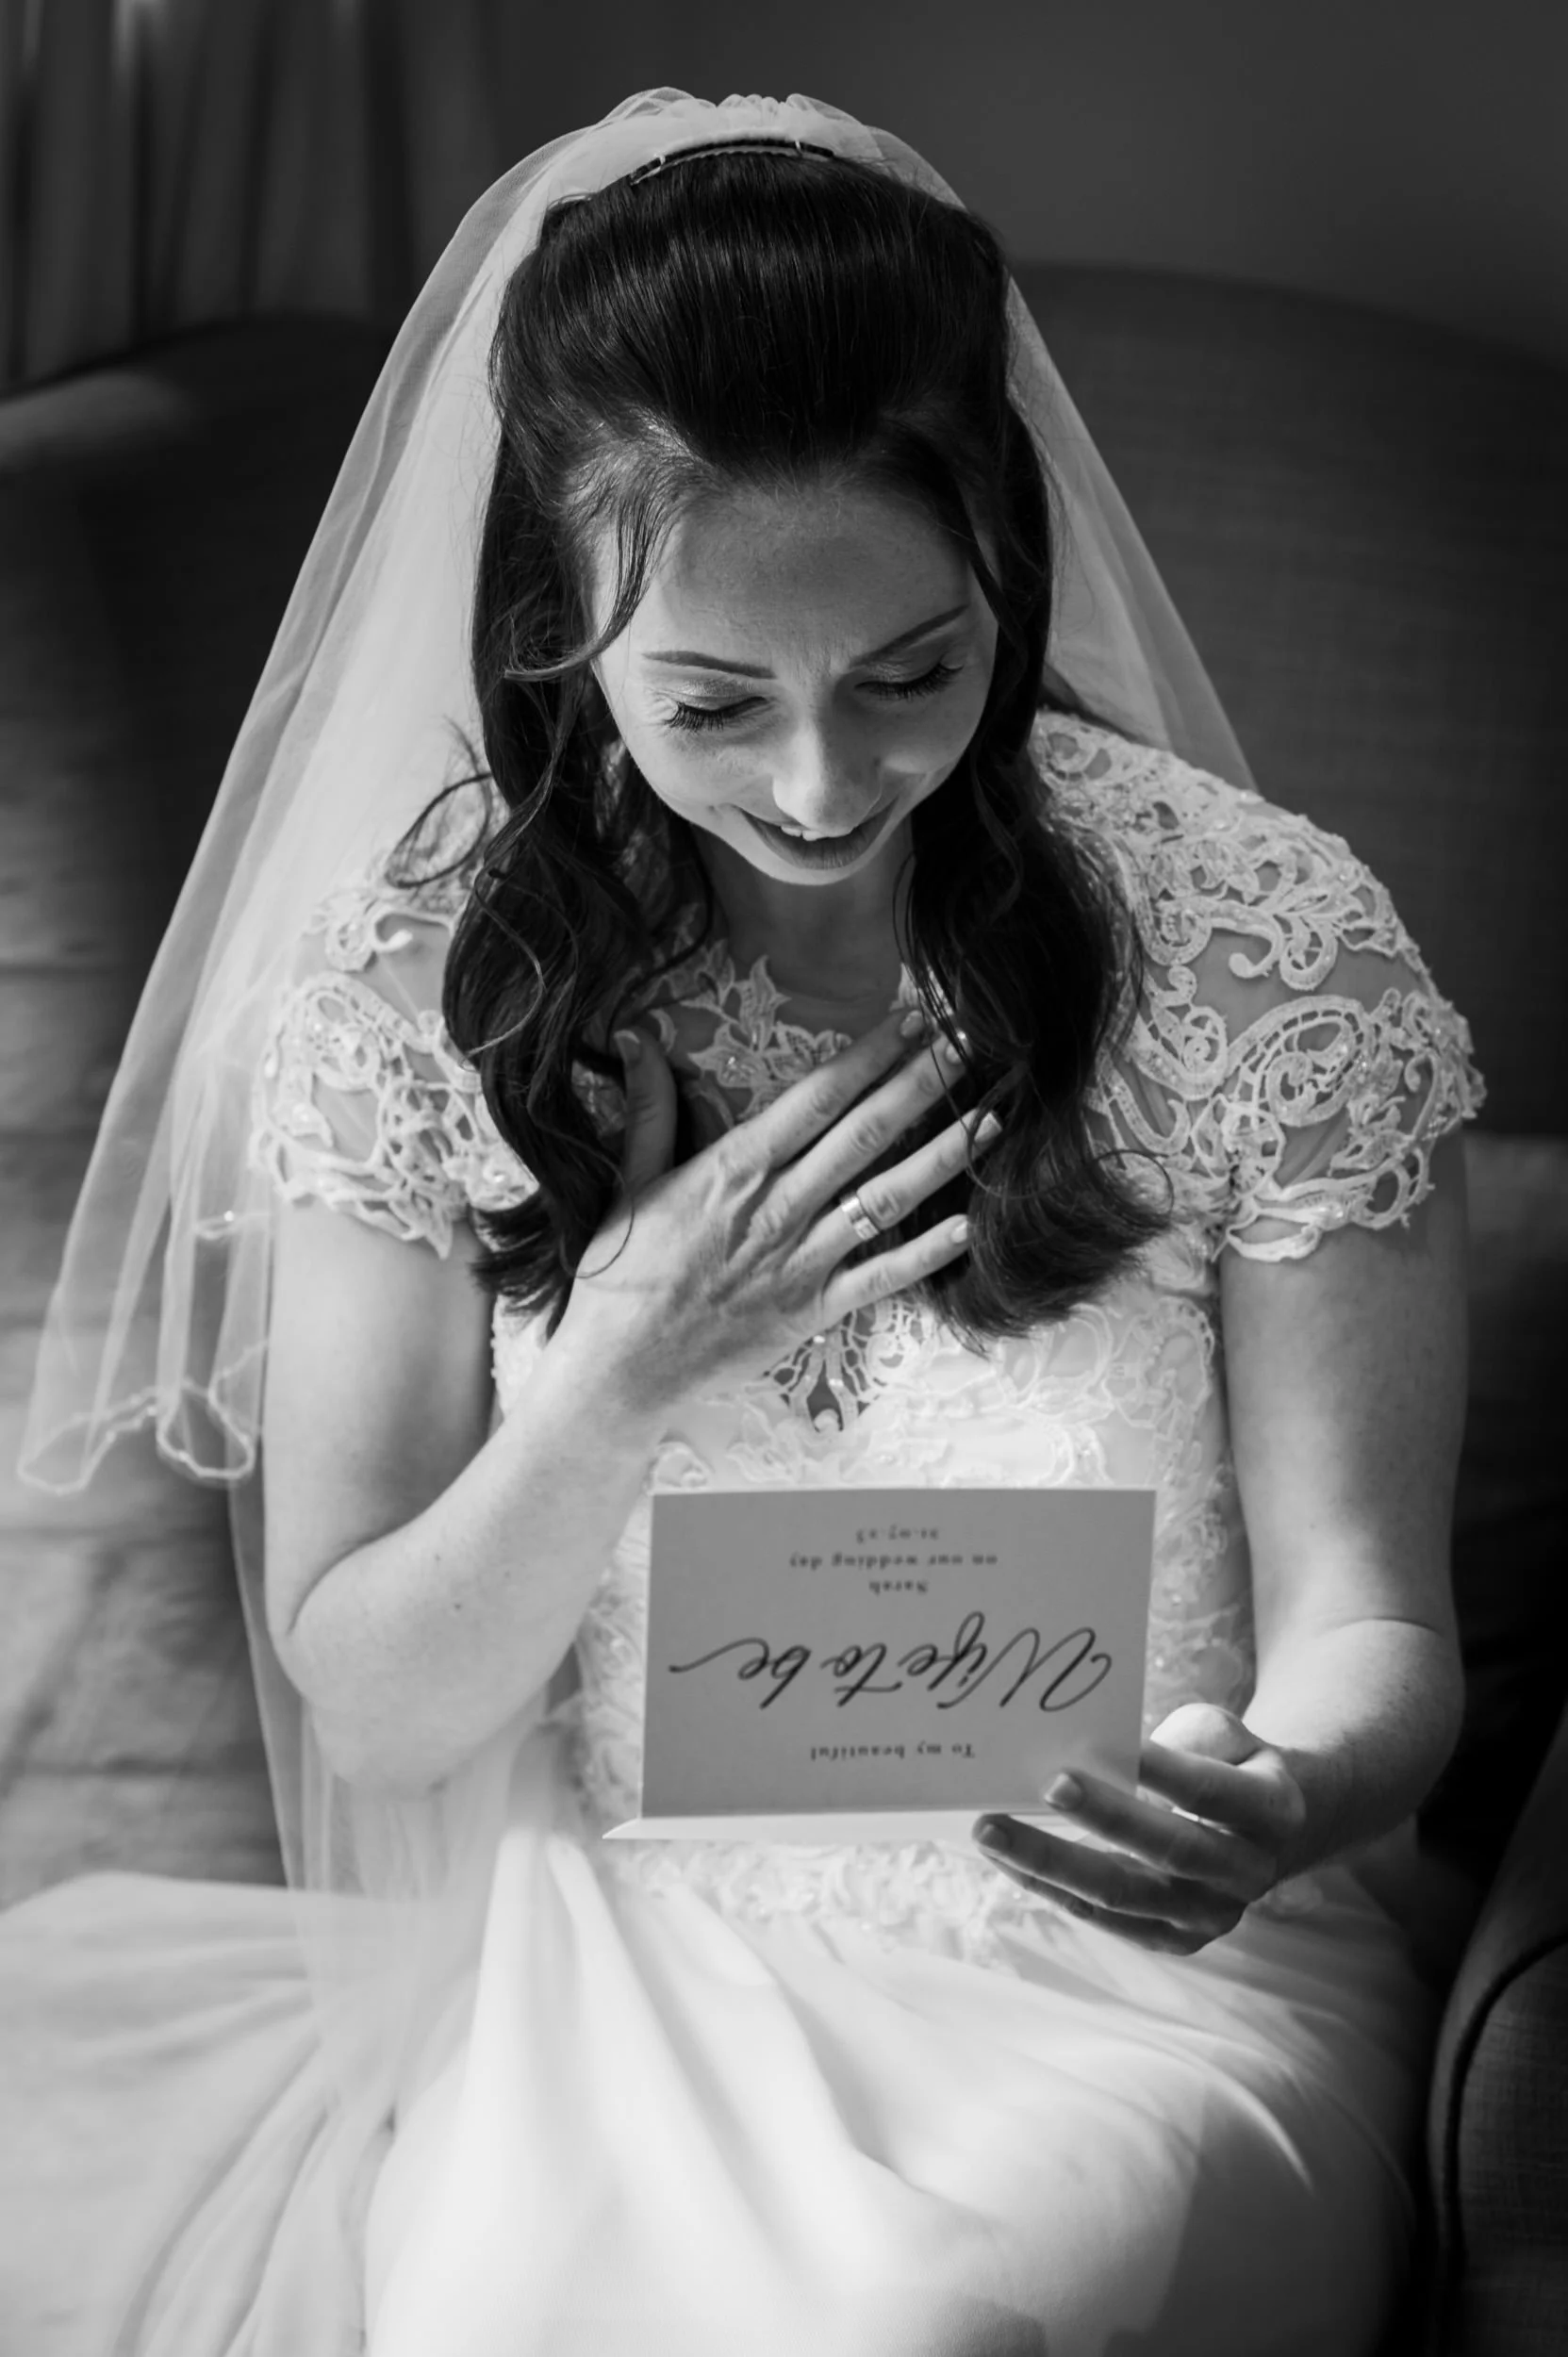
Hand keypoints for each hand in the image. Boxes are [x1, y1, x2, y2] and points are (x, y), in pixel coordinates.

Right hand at [558, 1008, 998, 1416]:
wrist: (617, 1370)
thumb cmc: (618, 1276)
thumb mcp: (628, 1182)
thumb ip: (649, 1108)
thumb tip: (636, 1037)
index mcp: (734, 1169)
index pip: (816, 1098)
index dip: (869, 1055)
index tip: (909, 1019)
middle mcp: (778, 1208)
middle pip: (866, 1134)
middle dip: (923, 1084)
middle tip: (971, 1043)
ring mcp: (801, 1262)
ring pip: (887, 1198)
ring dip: (944, 1155)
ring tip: (993, 1118)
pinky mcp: (813, 1311)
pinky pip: (883, 1278)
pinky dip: (928, 1253)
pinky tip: (971, 1224)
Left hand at [972, 1702, 1307, 1955]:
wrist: (1272, 1833)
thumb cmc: (1229, 1764)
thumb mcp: (1224, 1734)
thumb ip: (1179, 1738)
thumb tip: (1104, 1747)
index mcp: (1271, 1812)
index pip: (1211, 1791)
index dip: (1162, 1770)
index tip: (1111, 1744)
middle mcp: (1246, 1874)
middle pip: (1168, 1849)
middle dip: (1102, 1817)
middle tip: (1044, 1784)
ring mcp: (1209, 1916)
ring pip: (1124, 1895)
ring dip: (1051, 1862)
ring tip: (991, 1830)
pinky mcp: (1173, 1940)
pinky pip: (1105, 1918)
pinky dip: (1051, 1887)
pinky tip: (1007, 1859)